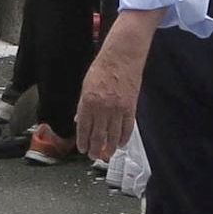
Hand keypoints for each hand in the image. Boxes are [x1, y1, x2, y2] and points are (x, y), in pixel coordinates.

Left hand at [79, 10, 155, 163]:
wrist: (122, 56)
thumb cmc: (103, 67)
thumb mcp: (86, 86)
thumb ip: (83, 106)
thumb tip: (81, 122)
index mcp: (88, 102)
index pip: (83, 129)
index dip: (83, 142)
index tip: (83, 149)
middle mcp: (102, 108)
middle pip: (98, 136)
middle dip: (95, 150)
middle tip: (94, 156)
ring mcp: (117, 109)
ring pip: (112, 136)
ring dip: (109, 148)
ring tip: (107, 154)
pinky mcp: (131, 108)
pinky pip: (127, 129)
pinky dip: (123, 139)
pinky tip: (119, 144)